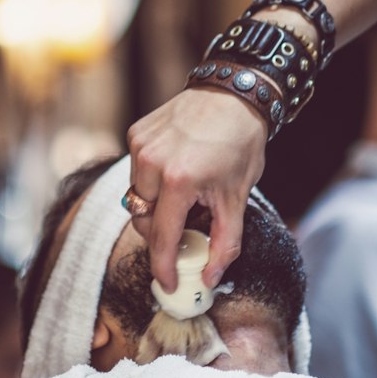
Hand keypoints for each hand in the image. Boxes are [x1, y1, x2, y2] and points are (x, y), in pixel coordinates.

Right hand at [127, 89, 265, 291]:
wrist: (234, 94)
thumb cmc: (240, 144)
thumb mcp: (238, 198)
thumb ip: (224, 242)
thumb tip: (210, 277)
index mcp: (179, 181)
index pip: (162, 237)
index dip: (164, 266)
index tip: (168, 283)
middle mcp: (152, 162)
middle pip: (143, 220)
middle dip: (161, 234)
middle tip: (184, 234)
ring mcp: (140, 146)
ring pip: (136, 196)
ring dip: (156, 206)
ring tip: (183, 199)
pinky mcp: (136, 134)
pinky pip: (136, 171)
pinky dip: (153, 181)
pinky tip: (176, 171)